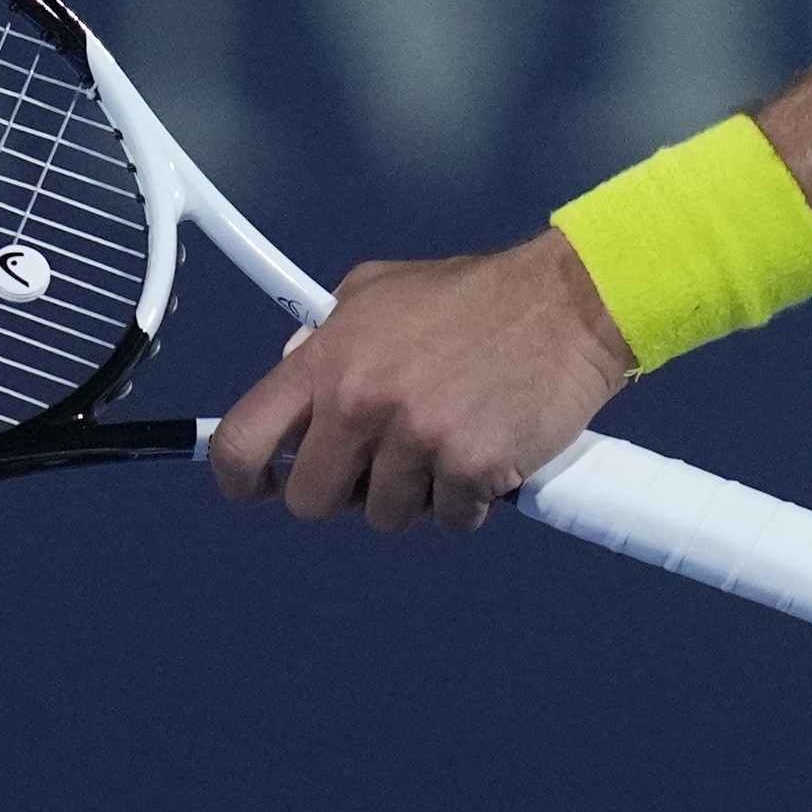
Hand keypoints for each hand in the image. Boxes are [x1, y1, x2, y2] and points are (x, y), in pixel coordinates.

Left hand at [205, 232, 634, 536]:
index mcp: (329, 359)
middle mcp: (362, 402)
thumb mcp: (377, 291)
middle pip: (311, 502)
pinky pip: (449, 521)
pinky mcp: (470, 470)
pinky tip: (485, 452)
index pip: (243, 441)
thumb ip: (326, 338)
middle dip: (344, 491)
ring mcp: (417, 440)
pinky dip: (467, 500)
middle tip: (384, 459)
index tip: (261, 487)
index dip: (241, 480)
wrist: (569, 302)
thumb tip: (289, 380)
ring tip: (447, 441)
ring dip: (414, 494)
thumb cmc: (474, 296)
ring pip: (384, 517)